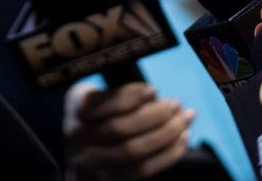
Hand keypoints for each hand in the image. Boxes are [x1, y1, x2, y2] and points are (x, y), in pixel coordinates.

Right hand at [68, 82, 195, 179]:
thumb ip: (119, 93)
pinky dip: (168, 155)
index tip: (154, 90)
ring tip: (185, 119)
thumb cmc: (98, 114)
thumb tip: (153, 94)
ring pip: (133, 150)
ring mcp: (92, 161)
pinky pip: (144, 170)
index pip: (104, 103)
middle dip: (154, 115)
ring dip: (166, 134)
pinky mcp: (111, 179)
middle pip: (120, 129)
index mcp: (77, 107)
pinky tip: (182, 139)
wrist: (82, 153)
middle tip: (176, 104)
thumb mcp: (98, 94)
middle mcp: (79, 136)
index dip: (131, 97)